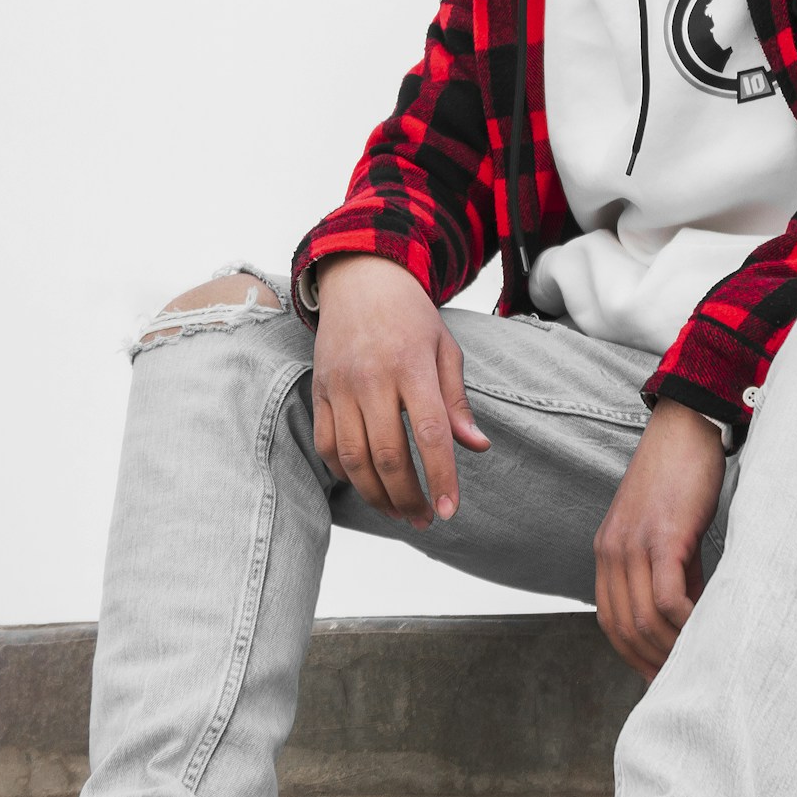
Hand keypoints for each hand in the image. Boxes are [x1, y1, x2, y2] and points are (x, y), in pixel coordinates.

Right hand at [310, 257, 489, 526]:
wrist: (359, 278)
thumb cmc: (410, 316)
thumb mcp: (445, 349)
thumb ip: (457, 401)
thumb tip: (477, 446)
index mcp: (412, 366)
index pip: (429, 432)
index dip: (440, 476)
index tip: (450, 509)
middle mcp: (372, 378)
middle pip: (387, 454)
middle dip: (407, 497)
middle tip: (425, 518)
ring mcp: (340, 386)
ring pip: (353, 457)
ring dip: (376, 495)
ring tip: (398, 512)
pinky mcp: (319, 390)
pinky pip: (326, 445)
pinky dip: (344, 473)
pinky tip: (366, 484)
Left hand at [595, 401, 725, 681]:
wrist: (687, 426)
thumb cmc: (683, 478)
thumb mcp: (669, 534)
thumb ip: (671, 575)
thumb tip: (684, 622)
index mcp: (607, 553)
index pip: (610, 622)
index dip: (633, 656)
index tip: (660, 677)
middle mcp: (611, 551)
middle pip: (623, 628)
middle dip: (651, 662)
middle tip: (682, 681)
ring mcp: (633, 544)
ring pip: (644, 619)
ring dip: (671, 648)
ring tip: (699, 663)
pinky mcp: (662, 536)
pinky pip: (667, 597)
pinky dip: (684, 623)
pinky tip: (704, 632)